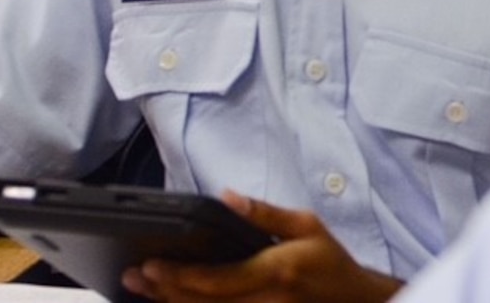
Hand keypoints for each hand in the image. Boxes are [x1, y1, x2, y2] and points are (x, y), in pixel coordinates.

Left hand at [124, 193, 400, 302]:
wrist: (355, 302)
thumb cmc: (331, 262)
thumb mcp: (307, 225)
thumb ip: (265, 214)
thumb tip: (227, 197)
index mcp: (275, 271)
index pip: (217, 279)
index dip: (180, 276)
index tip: (152, 264)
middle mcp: (263, 301)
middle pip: (202, 302)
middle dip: (163, 290)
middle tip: (134, 275)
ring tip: (142, 288)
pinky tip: (173, 300)